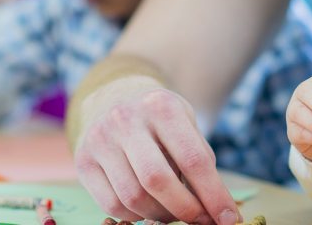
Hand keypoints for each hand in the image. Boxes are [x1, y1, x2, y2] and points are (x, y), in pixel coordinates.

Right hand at [73, 79, 240, 224]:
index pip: (193, 159)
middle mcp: (126, 119)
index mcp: (162, 106)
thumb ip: (200, 160)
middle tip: (201, 221)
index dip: (213, 195)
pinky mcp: (83, 160)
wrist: (116, 98)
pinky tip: (148, 209)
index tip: (229, 218)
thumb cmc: (160, 119)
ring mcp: (100, 138)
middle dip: (186, 210)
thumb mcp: (186, 124)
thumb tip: (218, 208)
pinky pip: (111, 204)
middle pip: (158, 180)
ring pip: (133, 197)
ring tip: (174, 213)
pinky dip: (135, 216)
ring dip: (160, 216)